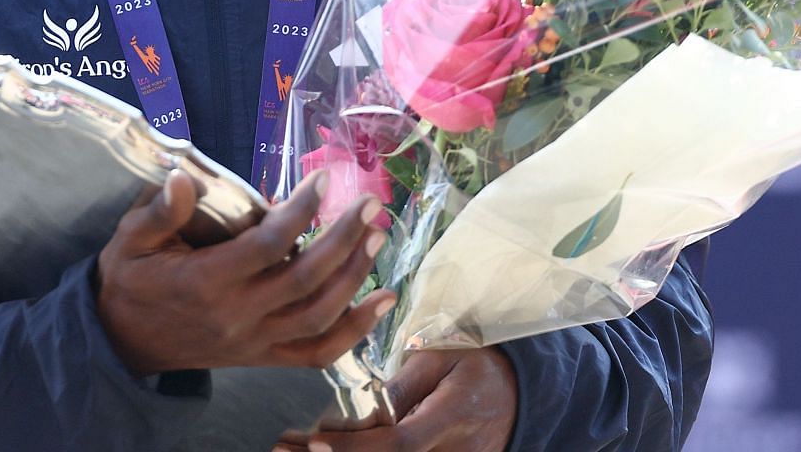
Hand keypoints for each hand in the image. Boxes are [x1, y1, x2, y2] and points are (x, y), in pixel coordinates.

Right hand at [95, 169, 394, 374]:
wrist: (122, 344)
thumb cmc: (131, 281)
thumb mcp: (130, 240)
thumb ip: (159, 212)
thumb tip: (181, 178)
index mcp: (205, 281)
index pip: (266, 246)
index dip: (300, 212)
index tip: (323, 180)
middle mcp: (236, 315)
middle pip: (304, 278)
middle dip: (344, 239)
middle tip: (369, 203)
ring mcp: (254, 342)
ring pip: (318, 315)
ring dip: (355, 277)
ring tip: (378, 236)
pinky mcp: (263, 358)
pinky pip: (318, 353)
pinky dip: (356, 331)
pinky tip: (384, 300)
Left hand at [278, 348, 518, 451]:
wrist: (518, 394)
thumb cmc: (475, 364)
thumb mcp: (442, 358)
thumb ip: (404, 384)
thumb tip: (363, 404)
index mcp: (452, 416)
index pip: (399, 444)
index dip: (356, 449)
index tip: (316, 441)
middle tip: (282, 450)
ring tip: (291, 451)